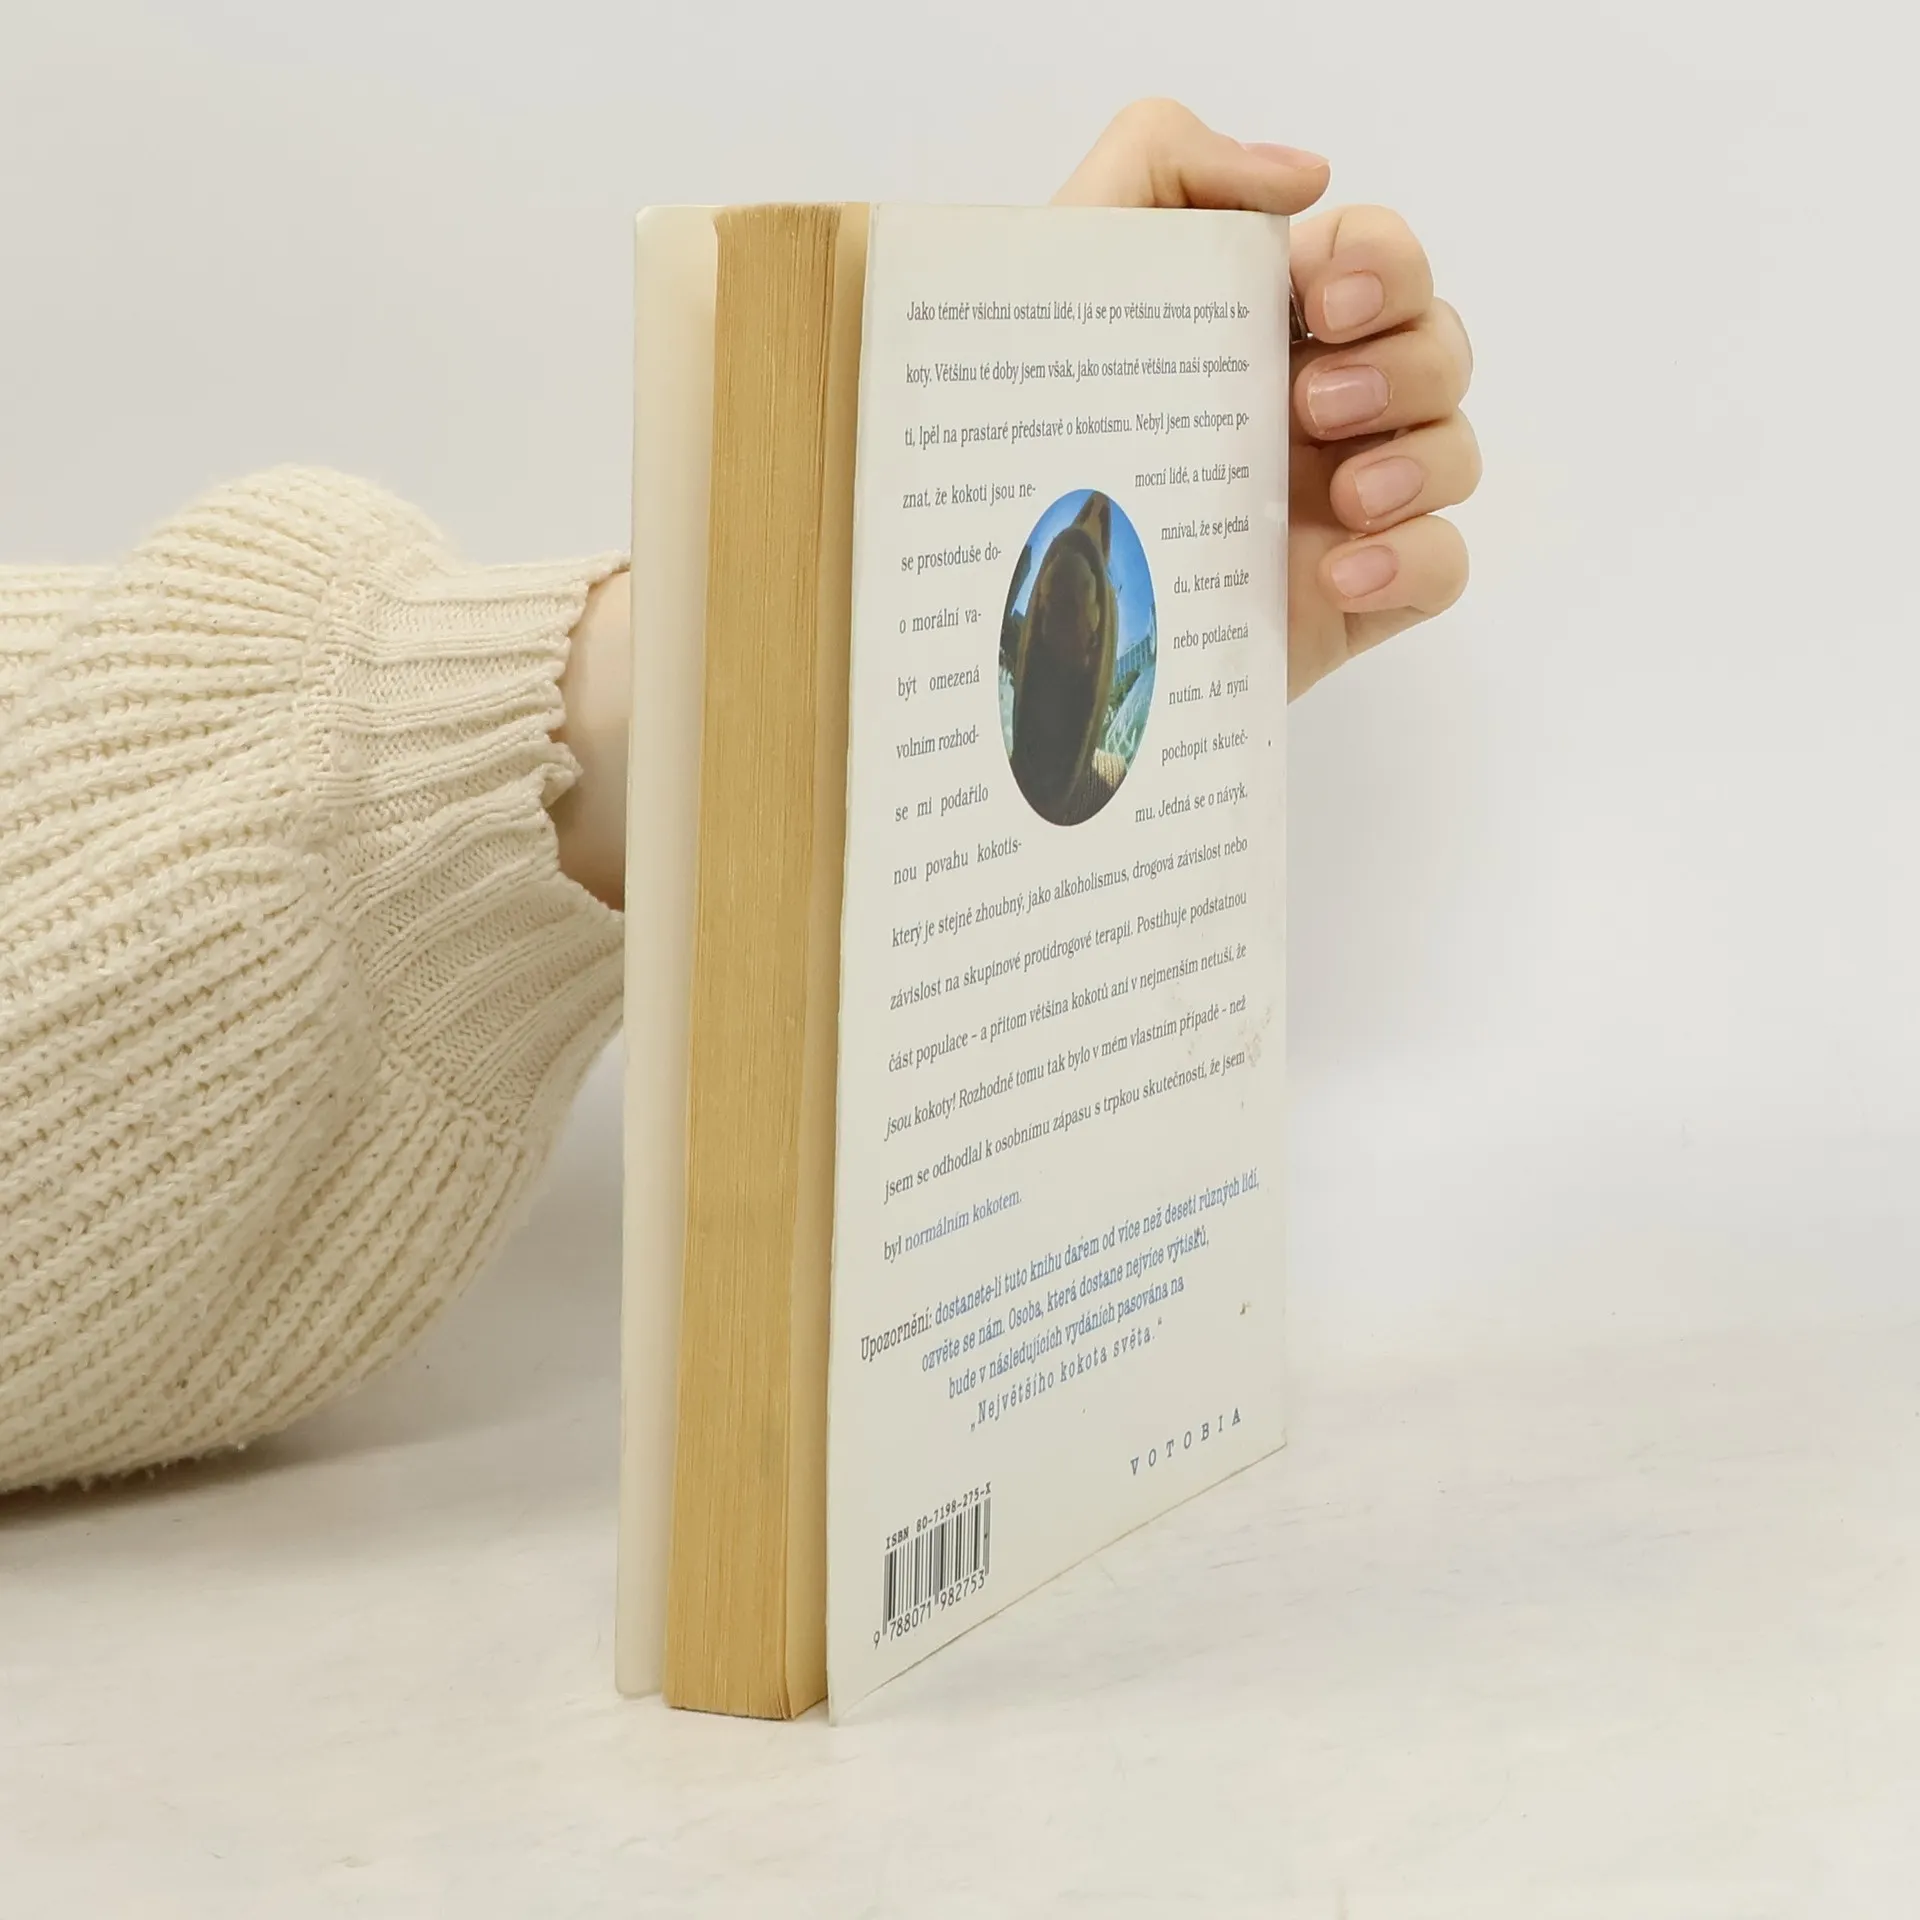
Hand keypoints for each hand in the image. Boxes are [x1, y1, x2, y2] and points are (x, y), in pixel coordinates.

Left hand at [1055, 100, 1477, 698]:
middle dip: (1405, 362)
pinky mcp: (1348, 597)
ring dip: (1422, 458)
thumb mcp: (1071, 265)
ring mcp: (1339, 505)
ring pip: (1457, 451)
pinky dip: (1414, 559)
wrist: (1006, 604)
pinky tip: (1339, 572)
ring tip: (1345, 494)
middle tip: (1311, 404)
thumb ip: (1162, 162)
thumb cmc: (1029, 427)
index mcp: (1265, 324)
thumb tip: (1305, 175)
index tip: (1323, 300)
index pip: (1379, 259)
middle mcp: (1316, 406)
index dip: (1382, 262)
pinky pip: (1443, 566)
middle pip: (1439, 347)